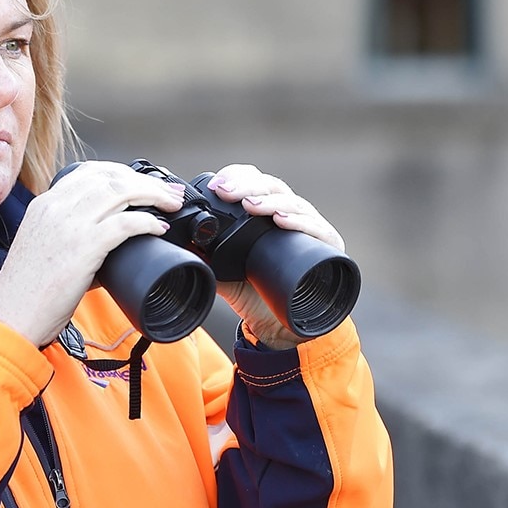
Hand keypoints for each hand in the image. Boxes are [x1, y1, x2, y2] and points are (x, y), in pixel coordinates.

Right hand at [0, 161, 184, 346]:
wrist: (12, 314)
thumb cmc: (27, 291)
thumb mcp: (42, 247)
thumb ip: (71, 236)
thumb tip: (110, 245)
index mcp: (45, 204)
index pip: (90, 171)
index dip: (123, 173)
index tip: (142, 181)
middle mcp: (56, 207)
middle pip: (111, 177)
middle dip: (145, 181)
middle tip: (168, 192)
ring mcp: (70, 225)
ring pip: (121, 192)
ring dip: (153, 195)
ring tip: (170, 205)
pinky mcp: (83, 247)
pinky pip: (125, 223)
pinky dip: (147, 221)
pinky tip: (158, 227)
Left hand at [203, 164, 346, 349]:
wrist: (281, 329)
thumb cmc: (258, 295)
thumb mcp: (224, 273)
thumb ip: (204, 257)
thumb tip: (177, 243)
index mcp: (267, 213)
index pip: (256, 181)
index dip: (238, 177)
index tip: (217, 186)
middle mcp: (291, 215)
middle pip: (274, 187)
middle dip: (249, 185)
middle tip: (228, 192)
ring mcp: (312, 229)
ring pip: (295, 204)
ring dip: (271, 201)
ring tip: (251, 205)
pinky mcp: (330, 248)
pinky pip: (318, 230)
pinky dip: (301, 223)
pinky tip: (282, 220)